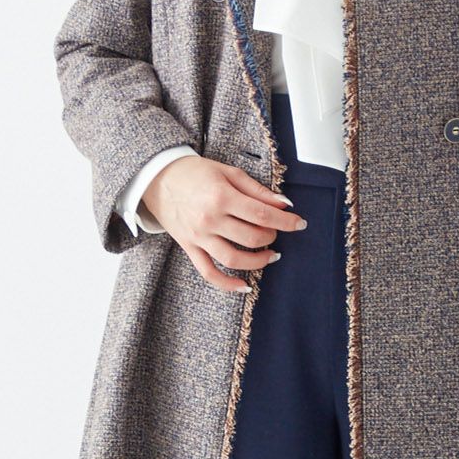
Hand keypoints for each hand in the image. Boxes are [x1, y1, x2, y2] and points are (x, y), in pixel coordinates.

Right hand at [141, 155, 307, 290]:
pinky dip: (227, 284)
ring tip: (270, 255)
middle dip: (272, 237)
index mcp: (222, 197)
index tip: (300, 224)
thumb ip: (258, 190)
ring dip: (258, 262)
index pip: (263, 215)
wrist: (158, 177)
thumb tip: (284, 204)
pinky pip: (209, 272)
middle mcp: (210, 219)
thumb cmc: (195, 172)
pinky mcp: (189, 247)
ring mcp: (199, 236)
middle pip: (252, 238)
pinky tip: (244, 285)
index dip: (286, 222)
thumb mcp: (228, 173)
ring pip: (234, 259)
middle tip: (277, 232)